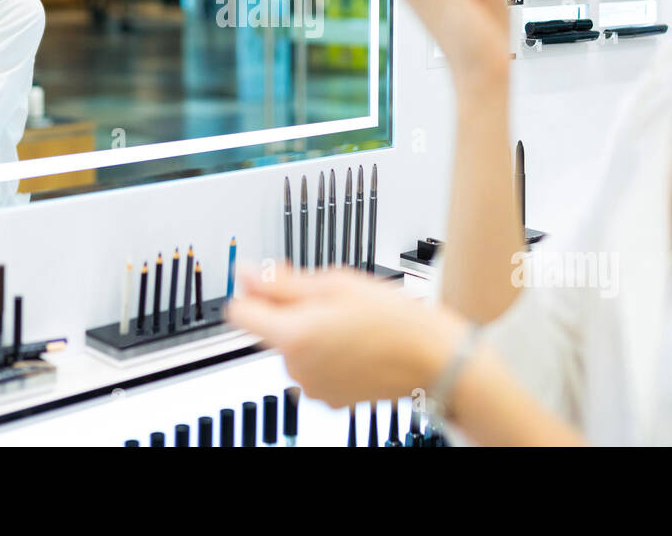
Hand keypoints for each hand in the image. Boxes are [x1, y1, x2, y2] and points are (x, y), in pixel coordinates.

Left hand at [226, 266, 471, 406]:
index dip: (252, 292)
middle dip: (288, 310)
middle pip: (269, 329)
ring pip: (292, 348)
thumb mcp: (335, 283)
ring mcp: (312, 387)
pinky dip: (325, 354)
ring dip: (309, 332)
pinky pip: (312, 368)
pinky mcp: (328, 398)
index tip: (268, 282)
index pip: (239, 313)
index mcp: (293, 335)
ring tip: (348, 321)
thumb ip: (281, 282)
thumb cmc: (393, 319)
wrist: (433, 359)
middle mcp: (296, 367)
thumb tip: (244, 273)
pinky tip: (354, 344)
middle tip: (329, 297)